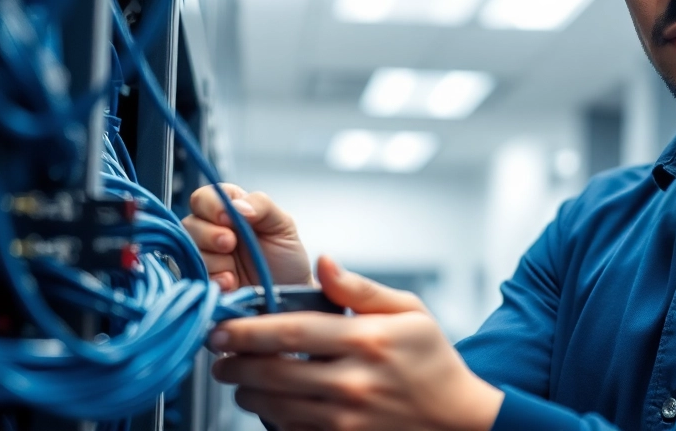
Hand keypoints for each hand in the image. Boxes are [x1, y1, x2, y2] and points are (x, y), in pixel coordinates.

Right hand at [182, 184, 311, 290]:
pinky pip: (194, 276)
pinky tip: (231, 283)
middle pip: (190, 223)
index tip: (228, 218)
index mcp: (230, 209)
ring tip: (235, 269)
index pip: (204, 197)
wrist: (290, 293)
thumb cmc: (286, 257)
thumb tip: (236, 205)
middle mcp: (213, 229)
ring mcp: (206, 256)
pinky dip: (213, 279)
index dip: (211, 205)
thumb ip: (261, 205)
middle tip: (230, 244)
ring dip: (214, 260)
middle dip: (210, 234)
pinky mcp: (203, 280)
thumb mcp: (283, 224)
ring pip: (190, 250)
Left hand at [209, 256, 503, 430]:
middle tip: (217, 354)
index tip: (223, 326)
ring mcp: (345, 418)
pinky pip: (292, 430)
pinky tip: (269, 402)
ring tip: (238, 378)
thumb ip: (361, 288)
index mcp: (367, 339)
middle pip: (273, 372)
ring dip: (247, 392)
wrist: (457, 419)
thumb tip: (324, 262)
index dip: (248, 330)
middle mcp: (353, 381)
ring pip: (275, 406)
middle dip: (235, 363)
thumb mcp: (409, 311)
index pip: (292, 333)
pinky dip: (272, 417)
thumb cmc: (433, 361)